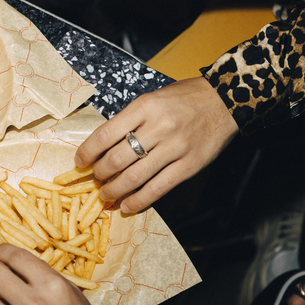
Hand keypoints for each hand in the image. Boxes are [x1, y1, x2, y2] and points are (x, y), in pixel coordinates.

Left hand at [74, 77, 238, 212]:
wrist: (224, 100)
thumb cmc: (183, 98)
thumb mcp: (151, 99)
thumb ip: (129, 120)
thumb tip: (102, 147)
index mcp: (144, 107)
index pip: (105, 134)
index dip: (87, 152)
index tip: (80, 161)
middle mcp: (158, 127)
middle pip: (117, 159)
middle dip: (100, 174)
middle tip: (95, 178)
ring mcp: (175, 148)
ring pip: (134, 177)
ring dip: (114, 190)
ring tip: (106, 195)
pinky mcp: (190, 166)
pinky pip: (158, 188)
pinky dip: (139, 201)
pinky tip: (127, 205)